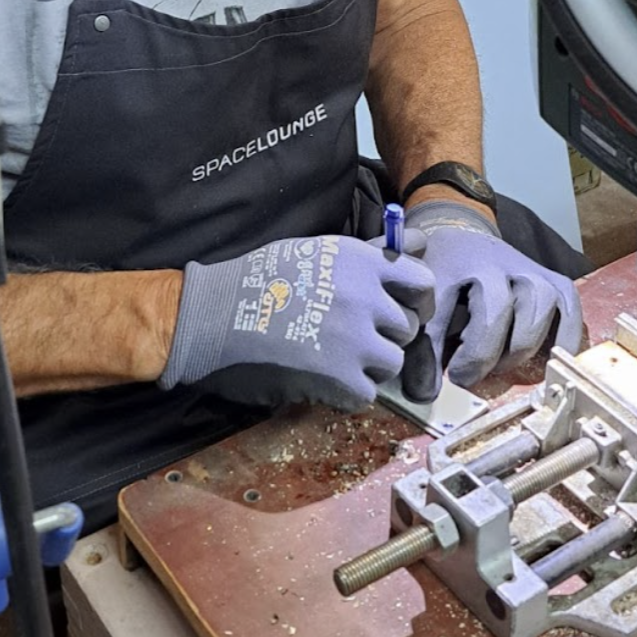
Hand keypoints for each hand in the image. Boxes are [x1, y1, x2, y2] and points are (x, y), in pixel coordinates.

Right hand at [160, 233, 434, 412]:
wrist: (214, 315)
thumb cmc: (259, 278)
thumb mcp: (317, 252)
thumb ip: (370, 254)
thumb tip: (419, 244)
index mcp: (361, 261)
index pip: (422, 282)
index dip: (412, 298)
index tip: (395, 306)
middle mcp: (366, 297)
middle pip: (408, 327)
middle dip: (384, 334)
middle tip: (352, 336)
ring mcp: (356, 340)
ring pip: (392, 362)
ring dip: (369, 365)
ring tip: (337, 359)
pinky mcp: (341, 377)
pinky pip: (366, 392)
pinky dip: (348, 392)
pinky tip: (323, 379)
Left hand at [401, 200, 583, 400]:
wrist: (463, 236)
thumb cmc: (440, 279)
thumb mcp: (421, 307)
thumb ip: (421, 349)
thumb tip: (425, 395)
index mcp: (452, 267)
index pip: (447, 314)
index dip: (445, 355)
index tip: (449, 380)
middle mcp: (493, 264)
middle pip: (496, 310)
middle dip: (482, 354)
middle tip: (466, 376)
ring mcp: (527, 270)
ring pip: (538, 305)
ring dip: (520, 345)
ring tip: (501, 365)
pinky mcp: (552, 281)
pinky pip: (569, 309)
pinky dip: (566, 337)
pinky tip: (549, 361)